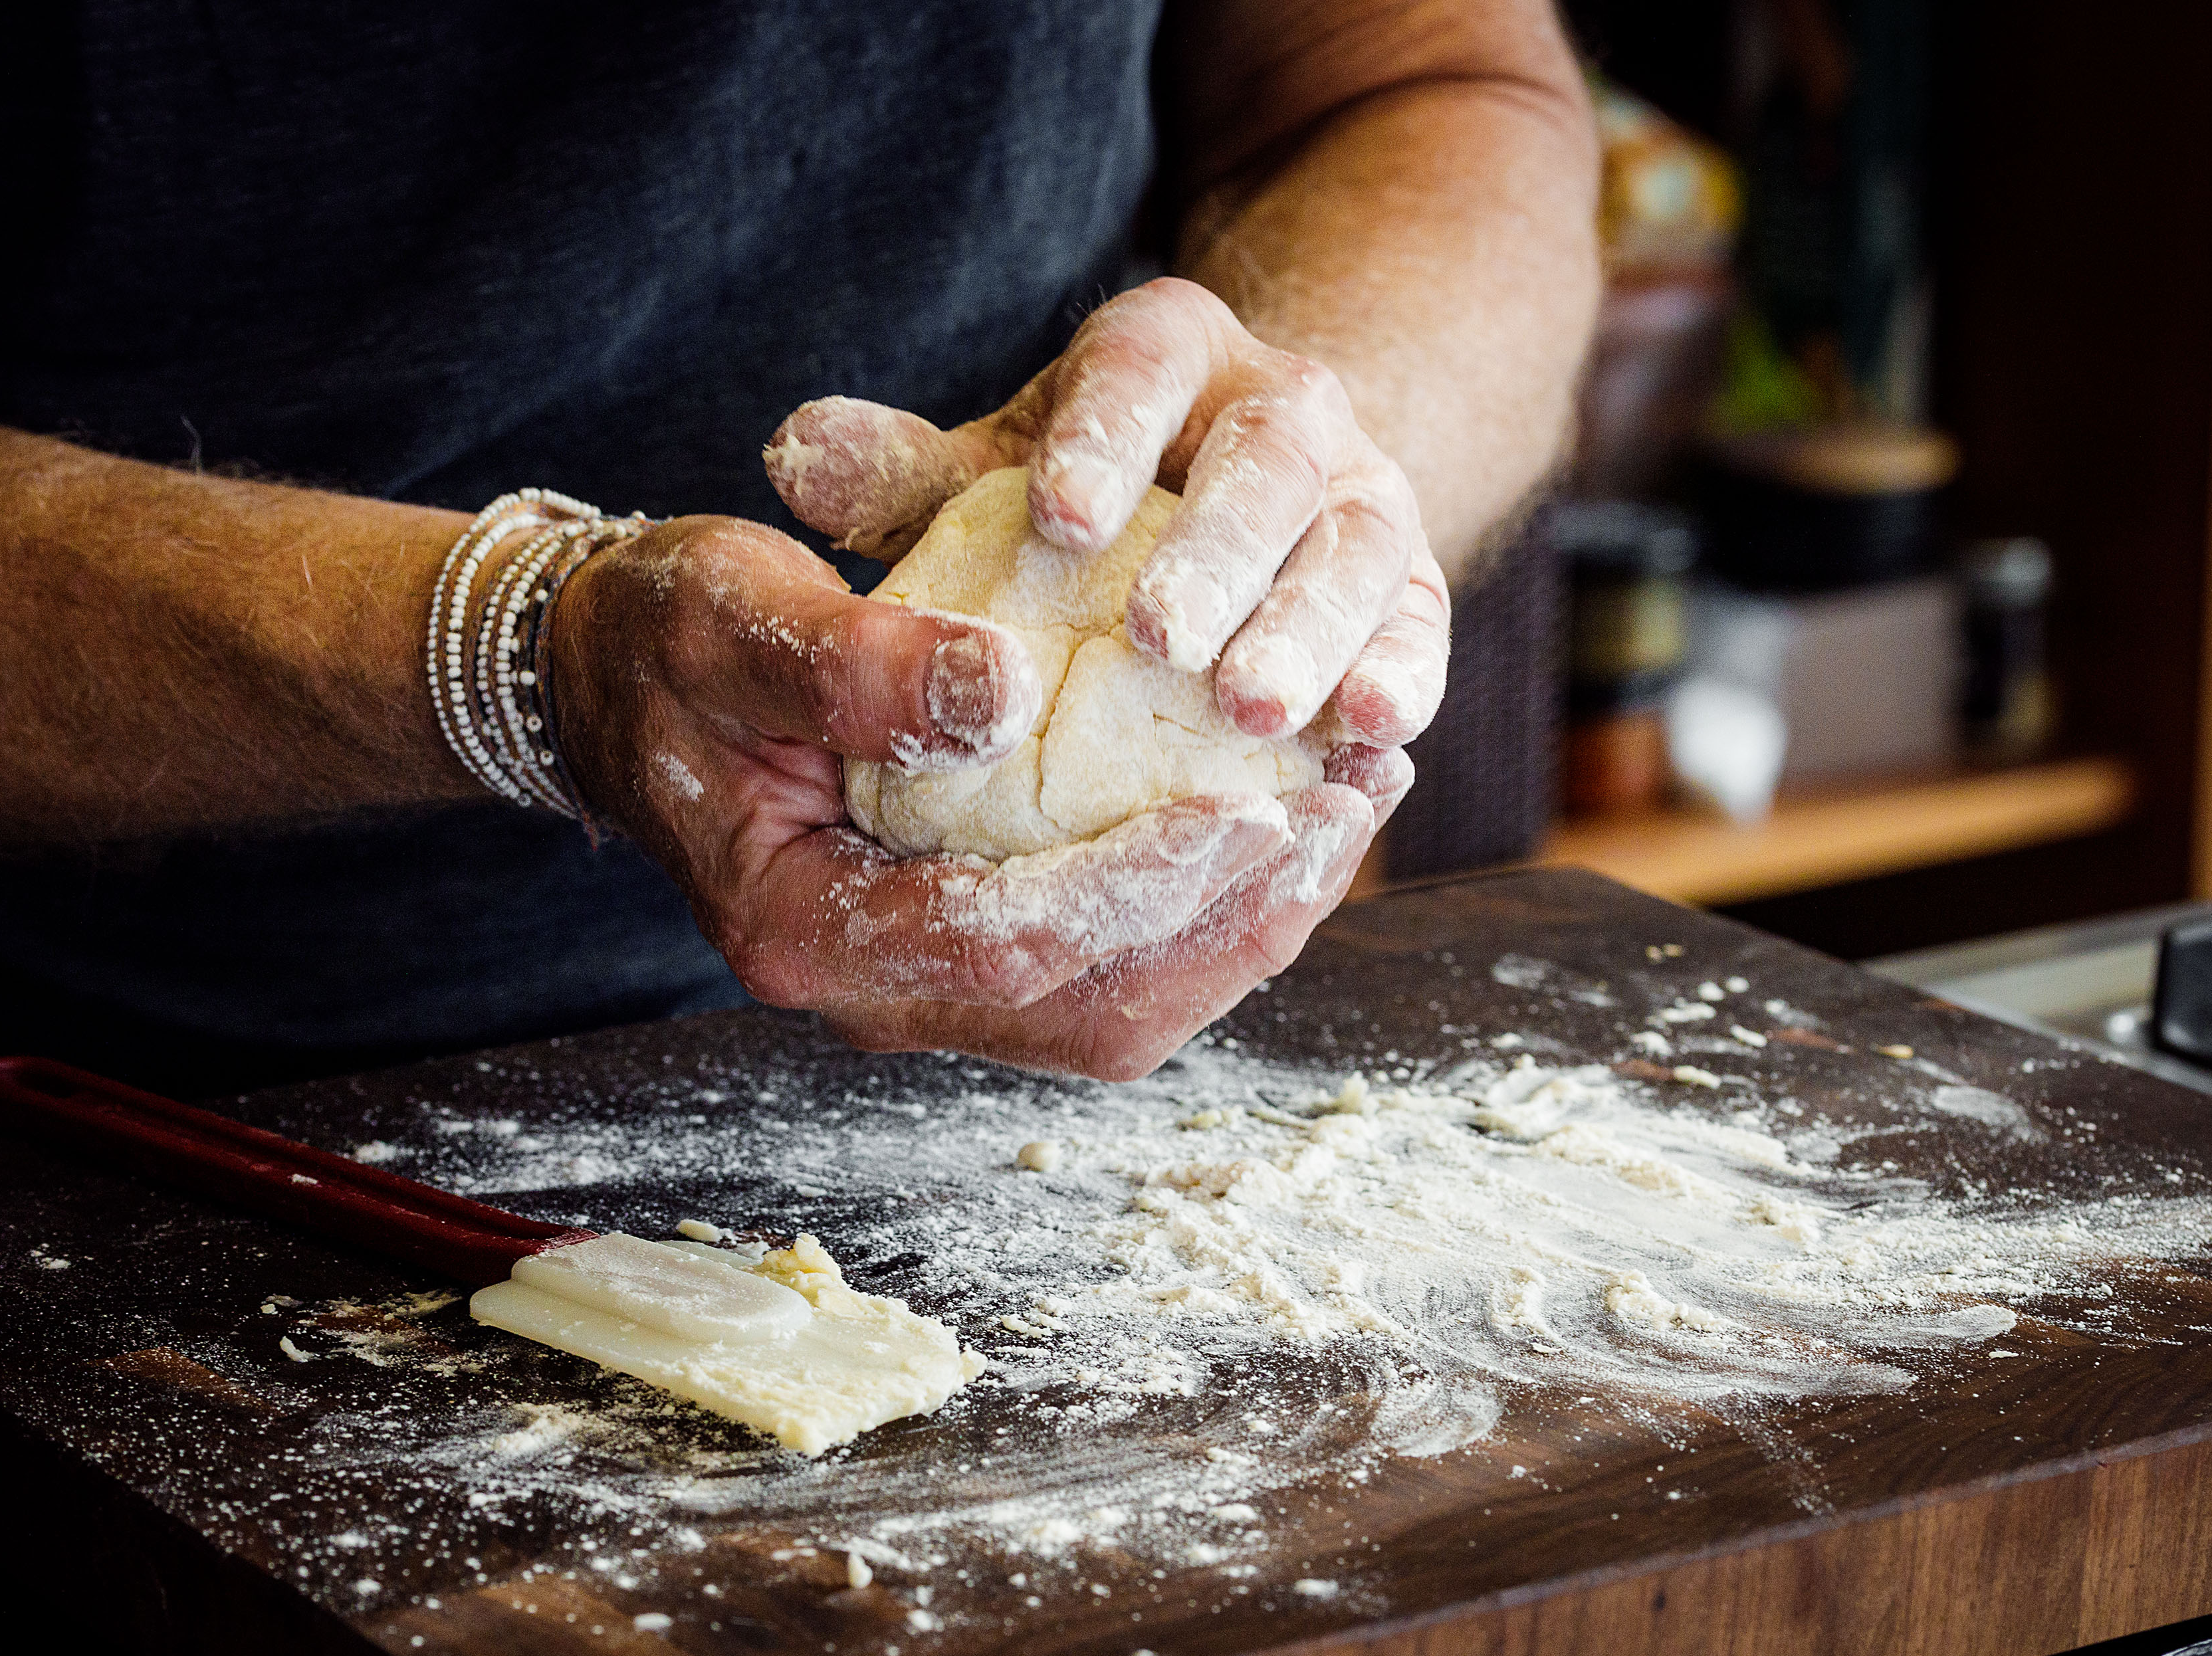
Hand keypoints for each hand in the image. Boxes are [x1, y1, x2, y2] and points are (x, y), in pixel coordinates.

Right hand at [548, 517, 1405, 1078]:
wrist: (636, 683)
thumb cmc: (671, 641)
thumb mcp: (736, 621)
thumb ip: (856, 668)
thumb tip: (1002, 692)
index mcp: (801, 932)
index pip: (1001, 944)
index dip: (1137, 886)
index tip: (1253, 805)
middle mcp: (873, 992)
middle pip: (1088, 1005)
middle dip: (1231, 915)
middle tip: (1347, 800)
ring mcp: (928, 987)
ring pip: (1121, 1006)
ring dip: (1245, 920)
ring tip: (1351, 804)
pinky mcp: (975, 955)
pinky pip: (1116, 967)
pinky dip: (1211, 907)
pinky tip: (1285, 819)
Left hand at [764, 276, 1450, 749]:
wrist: (1243, 492)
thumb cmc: (1086, 494)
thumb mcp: (994, 468)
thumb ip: (906, 476)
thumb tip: (790, 457)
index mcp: (1172, 354)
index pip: (1141, 367)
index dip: (1106, 435)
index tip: (1055, 515)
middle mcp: (1287, 408)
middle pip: (1272, 460)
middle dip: (1223, 549)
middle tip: (1161, 641)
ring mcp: (1365, 497)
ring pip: (1360, 548)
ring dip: (1314, 630)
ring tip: (1254, 712)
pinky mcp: (1415, 586)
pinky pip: (1420, 630)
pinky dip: (1401, 680)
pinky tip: (1364, 746)